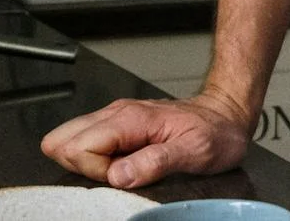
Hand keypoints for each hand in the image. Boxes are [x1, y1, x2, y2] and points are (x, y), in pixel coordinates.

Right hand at [39, 90, 252, 188]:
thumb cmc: (214, 132)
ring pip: (71, 142)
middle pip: (64, 141)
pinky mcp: (117, 128)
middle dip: (84, 168)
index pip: (79, 147)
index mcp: (129, 118)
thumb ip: (154, 162)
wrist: (226, 114)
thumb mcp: (194, 151)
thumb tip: (118, 176)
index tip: (121, 175)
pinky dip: (97, 162)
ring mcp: (114, 119)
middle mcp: (116, 114)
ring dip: (91, 166)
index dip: (95, 171)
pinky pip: (88, 145)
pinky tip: (124, 165)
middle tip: (120, 173)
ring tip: (126, 168)